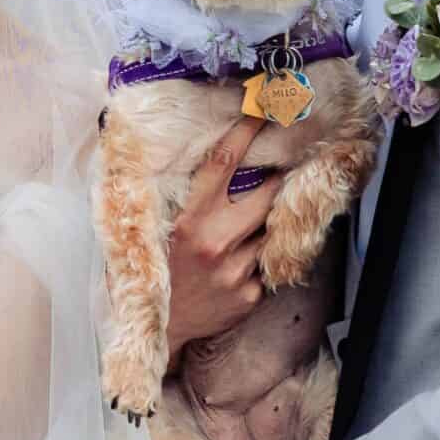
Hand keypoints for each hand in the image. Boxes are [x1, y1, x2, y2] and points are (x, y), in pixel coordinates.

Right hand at [165, 118, 283, 346]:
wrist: (159, 329)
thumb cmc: (153, 272)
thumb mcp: (156, 230)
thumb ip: (179, 200)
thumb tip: (198, 158)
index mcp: (189, 220)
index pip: (223, 163)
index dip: (245, 132)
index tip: (261, 111)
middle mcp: (217, 242)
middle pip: (266, 195)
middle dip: (278, 179)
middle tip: (287, 164)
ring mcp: (237, 271)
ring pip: (269, 233)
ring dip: (268, 224)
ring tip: (260, 219)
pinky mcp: (249, 294)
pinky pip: (264, 266)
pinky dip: (258, 261)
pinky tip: (242, 264)